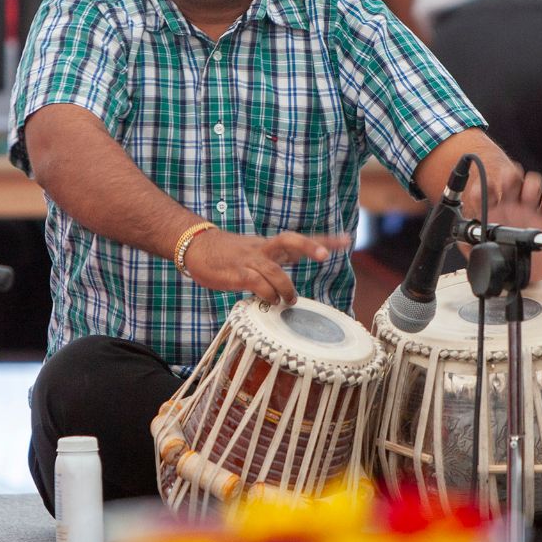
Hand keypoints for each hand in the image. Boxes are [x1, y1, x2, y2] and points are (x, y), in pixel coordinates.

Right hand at [183, 229, 351, 304]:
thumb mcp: (253, 256)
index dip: (323, 240)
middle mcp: (262, 249)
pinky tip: (270, 301)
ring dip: (286, 287)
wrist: (195, 247)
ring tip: (289, 301)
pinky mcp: (236, 273)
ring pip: (275, 269)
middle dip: (309, 246)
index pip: (298, 241)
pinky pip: (257, 282)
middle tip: (325, 256)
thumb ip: (272, 268)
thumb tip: (287, 289)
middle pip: (289, 240)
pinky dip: (267, 293)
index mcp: (268, 246)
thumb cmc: (226, 256)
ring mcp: (249, 260)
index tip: (347, 241)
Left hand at [472, 162, 541, 282]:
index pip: (484, 190)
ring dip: (532, 185)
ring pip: (532, 183)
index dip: (483, 187)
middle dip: (510, 176)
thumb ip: (470, 245)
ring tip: (528, 197)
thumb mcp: (480, 252)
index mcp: (492, 210)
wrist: (521, 274)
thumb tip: (463, 242)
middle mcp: (510, 205)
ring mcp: (529, 208)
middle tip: (508, 184)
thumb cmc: (500, 258)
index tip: (482, 192)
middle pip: (510, 178)